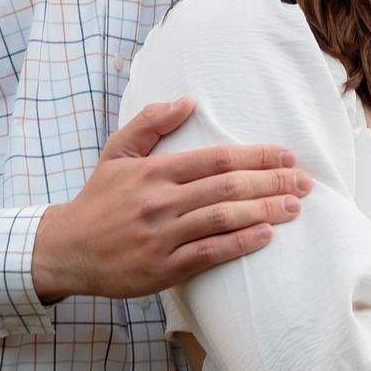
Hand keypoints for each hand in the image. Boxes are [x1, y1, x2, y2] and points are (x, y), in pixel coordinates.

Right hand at [31, 101, 313, 302]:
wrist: (66, 250)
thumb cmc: (98, 199)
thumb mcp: (117, 152)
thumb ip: (151, 122)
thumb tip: (188, 101)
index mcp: (154, 171)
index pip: (216, 159)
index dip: (256, 155)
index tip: (286, 155)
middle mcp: (160, 202)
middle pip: (228, 188)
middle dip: (272, 182)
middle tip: (304, 181)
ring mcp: (162, 237)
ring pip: (223, 220)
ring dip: (264, 211)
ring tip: (294, 206)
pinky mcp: (163, 269)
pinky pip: (210, 254)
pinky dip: (240, 243)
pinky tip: (265, 235)